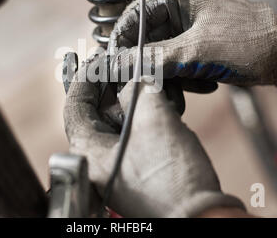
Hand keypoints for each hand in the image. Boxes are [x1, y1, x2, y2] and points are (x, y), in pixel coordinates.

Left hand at [63, 60, 244, 216]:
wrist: (200, 215)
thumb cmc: (172, 179)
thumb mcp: (152, 120)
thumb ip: (138, 89)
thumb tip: (133, 77)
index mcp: (89, 151)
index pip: (75, 105)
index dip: (86, 77)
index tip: (98, 60)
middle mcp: (97, 161)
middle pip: (96, 112)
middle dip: (111, 86)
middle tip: (123, 66)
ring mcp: (117, 166)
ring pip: (116, 122)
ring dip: (130, 99)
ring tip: (144, 81)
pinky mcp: (137, 169)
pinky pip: (132, 134)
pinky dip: (141, 115)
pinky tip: (158, 103)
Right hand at [108, 0, 276, 88]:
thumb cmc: (251, 42)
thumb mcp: (196, 51)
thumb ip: (153, 58)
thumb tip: (119, 65)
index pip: (136, 13)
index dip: (124, 40)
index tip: (116, 63)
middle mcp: (184, 6)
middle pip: (149, 36)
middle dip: (153, 62)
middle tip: (153, 82)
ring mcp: (193, 25)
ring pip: (163, 52)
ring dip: (173, 73)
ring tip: (195, 81)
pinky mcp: (201, 42)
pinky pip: (179, 60)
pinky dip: (187, 75)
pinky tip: (206, 82)